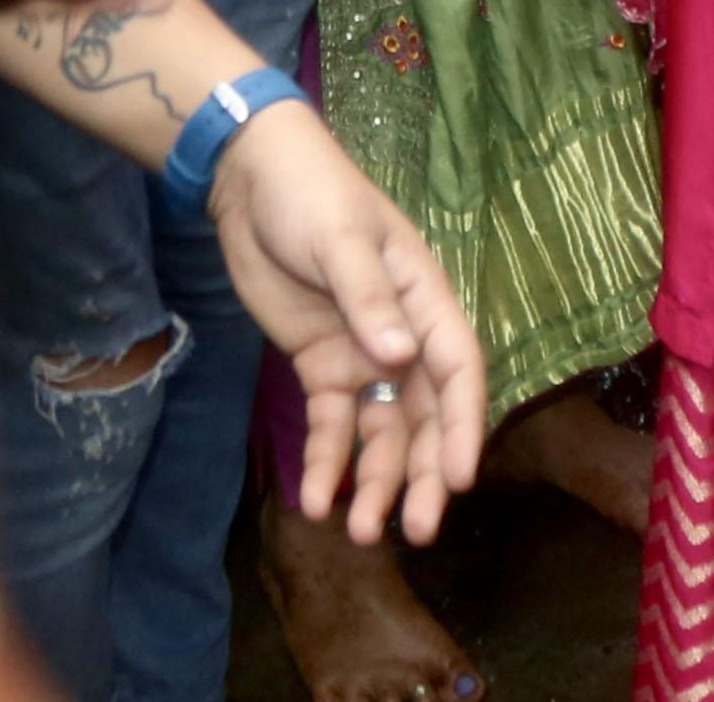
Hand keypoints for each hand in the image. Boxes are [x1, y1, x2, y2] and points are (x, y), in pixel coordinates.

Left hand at [207, 100, 487, 546]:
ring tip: (363, 532)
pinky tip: (314, 498)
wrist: (252, 182)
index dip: (461, 426)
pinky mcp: (320, 365)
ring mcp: (361, 354)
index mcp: (424, 299)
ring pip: (381, 430)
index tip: (457, 479)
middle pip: (424, 414)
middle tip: (415, 531)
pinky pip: (331, 423)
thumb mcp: (341, 241)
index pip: (457, 369)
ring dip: (376, 479)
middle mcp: (402, 335)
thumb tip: (396, 359)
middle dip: (422, 473)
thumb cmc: (312, 196)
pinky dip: (326, 459)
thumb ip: (368, 300)